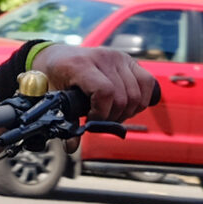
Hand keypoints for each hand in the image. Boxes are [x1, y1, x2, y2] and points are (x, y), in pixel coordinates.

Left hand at [23, 42, 157, 123]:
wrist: (58, 56)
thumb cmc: (55, 77)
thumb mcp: (56, 99)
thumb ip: (67, 122)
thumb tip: (72, 147)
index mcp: (81, 65)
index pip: (105, 92)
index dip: (102, 113)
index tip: (91, 120)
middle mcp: (103, 58)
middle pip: (122, 97)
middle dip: (113, 117)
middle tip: (102, 120)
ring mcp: (118, 57)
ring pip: (136, 94)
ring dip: (127, 111)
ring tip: (112, 114)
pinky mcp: (129, 60)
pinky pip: (147, 83)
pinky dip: (141, 100)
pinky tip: (127, 105)